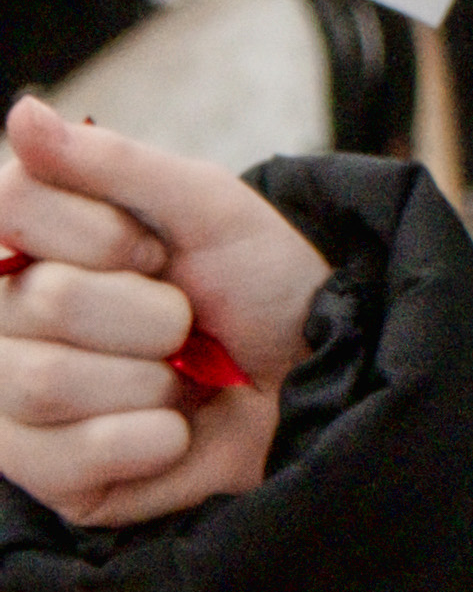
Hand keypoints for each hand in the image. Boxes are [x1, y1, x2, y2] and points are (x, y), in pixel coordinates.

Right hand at [0, 99, 320, 527]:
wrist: (322, 373)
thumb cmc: (261, 283)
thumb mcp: (207, 206)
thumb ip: (113, 162)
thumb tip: (21, 113)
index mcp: (32, 247)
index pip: (10, 209)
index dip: (104, 231)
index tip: (157, 248)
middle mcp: (7, 324)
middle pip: (42, 302)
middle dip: (151, 310)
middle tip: (186, 322)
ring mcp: (16, 407)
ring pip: (45, 382)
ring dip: (152, 378)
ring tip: (180, 376)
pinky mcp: (50, 479)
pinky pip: (69, 458)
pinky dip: (153, 438)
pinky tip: (176, 428)